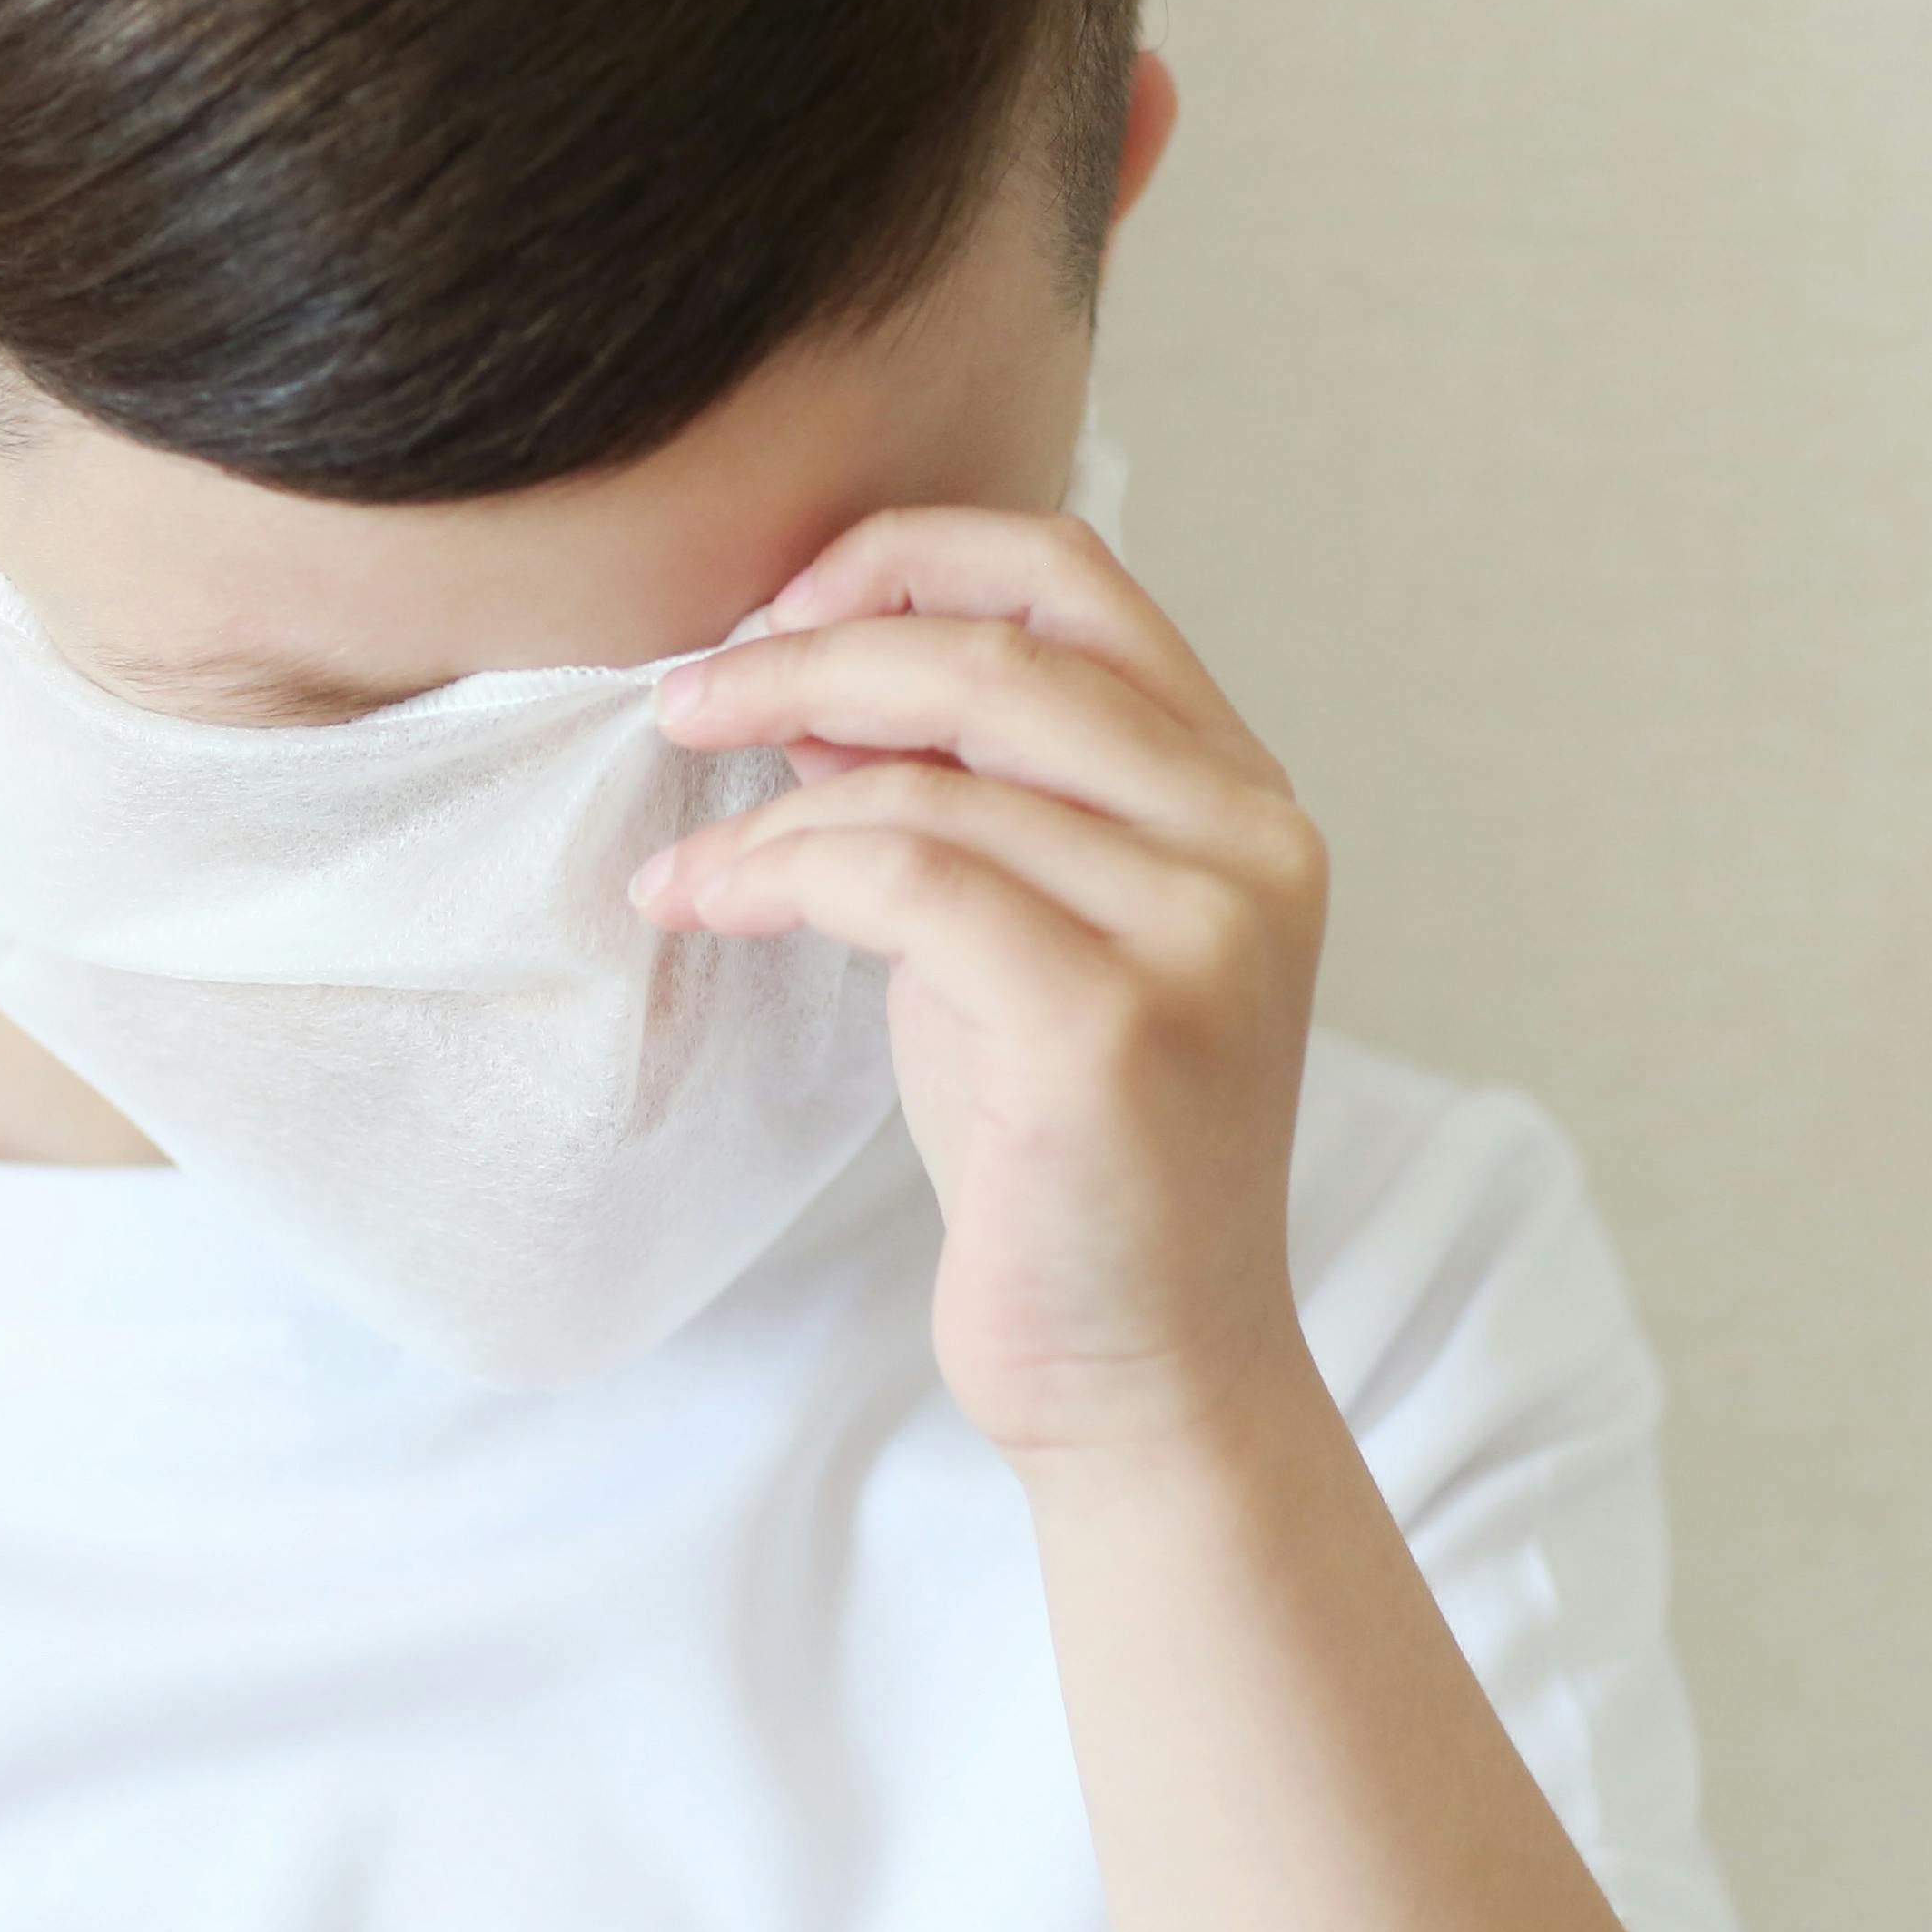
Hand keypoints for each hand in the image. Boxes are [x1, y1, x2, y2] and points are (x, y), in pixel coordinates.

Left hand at [631, 495, 1329, 1462]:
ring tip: (688, 863)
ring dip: (767, 804)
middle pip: (997, 656)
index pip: (1076, 581)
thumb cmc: (1063, 1161)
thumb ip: (957, 802)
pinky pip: (903, 881)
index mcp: (1238, 796)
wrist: (1140, 1373)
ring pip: (931, 779)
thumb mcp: (1014, 938)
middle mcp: (1249, 844)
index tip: (781, 607)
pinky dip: (776, 874)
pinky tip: (704, 904)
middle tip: (682, 700)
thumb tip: (808, 678)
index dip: (910, 558)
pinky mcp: (1114, 1024)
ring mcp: (1199, 932)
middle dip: (807, 653)